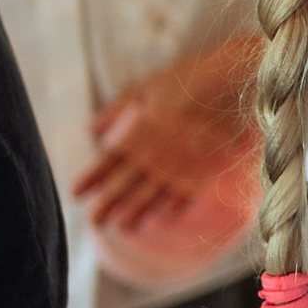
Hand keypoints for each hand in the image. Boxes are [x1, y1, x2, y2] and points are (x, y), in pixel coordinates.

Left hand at [72, 36, 260, 229]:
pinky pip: (184, 196)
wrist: (231, 81)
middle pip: (124, 187)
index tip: (76, 194)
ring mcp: (179, 166)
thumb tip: (91, 129)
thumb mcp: (145, 88)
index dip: (90, 180)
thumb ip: (117, 110)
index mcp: (137, 134)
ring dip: (135, 214)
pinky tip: (163, 217)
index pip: (105, 162)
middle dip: (106, 206)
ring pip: (151, 198)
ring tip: (123, 228)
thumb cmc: (188, 79)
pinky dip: (172, 208)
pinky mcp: (204, 170)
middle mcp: (154, 155)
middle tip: (94, 221)